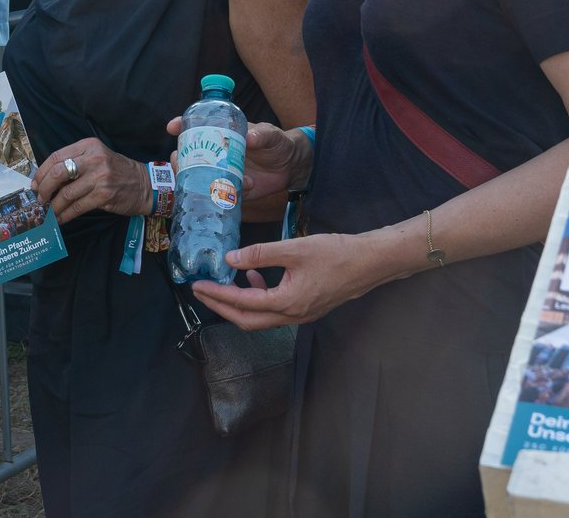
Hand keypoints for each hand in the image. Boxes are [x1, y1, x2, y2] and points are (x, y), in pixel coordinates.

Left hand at [33, 139, 150, 221]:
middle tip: (40, 199)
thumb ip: (75, 162)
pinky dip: (65, 215)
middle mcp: (94, 158)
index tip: (35, 184)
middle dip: (44, 188)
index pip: (56, 156)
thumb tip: (46, 180)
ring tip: (48, 213)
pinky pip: (77, 207)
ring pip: (66, 193)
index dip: (41, 172)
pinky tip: (60, 219)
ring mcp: (100, 177)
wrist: (144, 184)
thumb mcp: (97, 157)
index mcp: (89, 145)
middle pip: (58, 173)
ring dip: (53, 206)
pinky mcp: (104, 195)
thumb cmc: (116, 171)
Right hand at [163, 119, 310, 215]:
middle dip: (179, 159)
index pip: (195, 127)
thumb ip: (262, 135)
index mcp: (222, 133)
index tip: (173, 127)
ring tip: (216, 179)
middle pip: (187, 155)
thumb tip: (249, 138)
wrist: (291, 167)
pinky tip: (245, 186)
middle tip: (182, 162)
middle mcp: (216, 153)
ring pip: (198, 177)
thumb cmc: (278, 143)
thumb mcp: (271, 135)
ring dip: (198, 180)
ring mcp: (221, 172)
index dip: (181, 125)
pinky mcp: (230, 189)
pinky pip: (220, 194)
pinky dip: (227, 193)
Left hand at [189, 232, 377, 329]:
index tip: (197, 286)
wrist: (370, 262)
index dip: (217, 295)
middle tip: (201, 292)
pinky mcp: (307, 308)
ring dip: (239, 303)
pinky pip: (274, 310)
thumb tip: (231, 259)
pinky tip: (255, 277)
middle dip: (221, 306)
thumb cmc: (336, 254)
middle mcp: (293, 316)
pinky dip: (258, 297)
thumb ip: (260, 254)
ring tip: (224, 282)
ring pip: (260, 318)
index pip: (242, 303)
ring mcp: (301, 315)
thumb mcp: (294, 248)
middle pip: (247, 320)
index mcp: (287, 303)